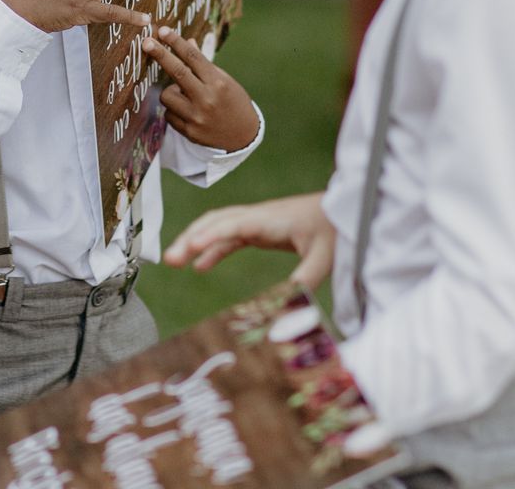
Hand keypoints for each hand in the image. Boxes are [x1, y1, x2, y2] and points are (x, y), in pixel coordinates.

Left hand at [144, 27, 259, 152]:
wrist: (243, 135)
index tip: (162, 30)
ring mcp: (197, 117)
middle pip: (177, 72)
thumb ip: (203, 64)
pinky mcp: (189, 132)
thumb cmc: (233, 101)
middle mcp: (207, 99)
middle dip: (160, 54)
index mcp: (218, 82)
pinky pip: (168, 114)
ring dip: (170, 91)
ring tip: (184, 95)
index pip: (193, 57)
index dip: (176, 42)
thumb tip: (188, 41)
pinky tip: (188, 112)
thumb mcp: (223, 80)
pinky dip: (174, 110)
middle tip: (146, 42)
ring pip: (166, 95)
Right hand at [165, 193, 336, 287]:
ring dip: (195, 240)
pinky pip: (229, 237)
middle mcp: (258, 217)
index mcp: (271, 219)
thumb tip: (283, 303)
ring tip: (174, 261)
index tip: (191, 249)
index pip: (234, 225)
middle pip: (216, 222)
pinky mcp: (260, 229)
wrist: (345, 210)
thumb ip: (305, 279)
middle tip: (169, 259)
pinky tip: (200, 266)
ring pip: (218, 227)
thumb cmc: (336, 229)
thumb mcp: (325, 257)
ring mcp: (257, 221)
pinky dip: (213, 249)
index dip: (211, 236)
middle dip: (190, 237)